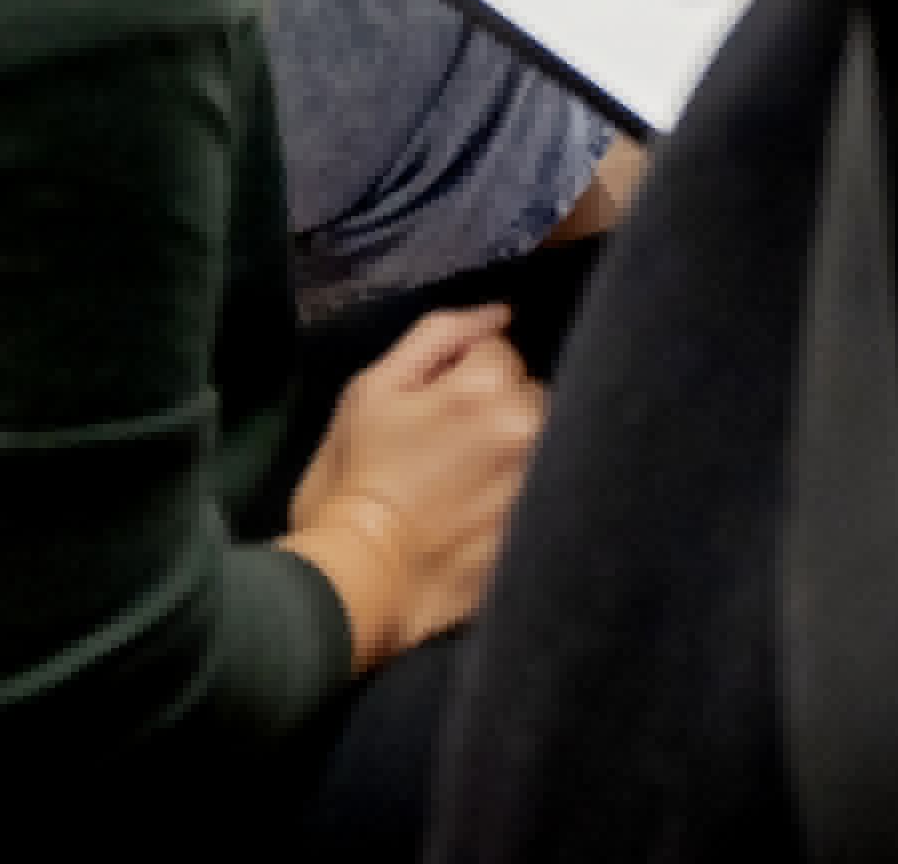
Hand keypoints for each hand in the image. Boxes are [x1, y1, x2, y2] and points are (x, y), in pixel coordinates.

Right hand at [288, 303, 544, 666]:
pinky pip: (544, 487)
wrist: (355, 582)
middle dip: (496, 408)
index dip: (459, 375)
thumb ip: (437, 337)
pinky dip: (519, 490)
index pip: (499, 351)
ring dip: (512, 449)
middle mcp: (527, 430)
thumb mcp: (371, 391)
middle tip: (446, 448)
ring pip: (542, 438)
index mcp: (485, 389)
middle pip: (528, 394)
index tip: (429, 410)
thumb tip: (499, 314)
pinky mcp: (539, 527)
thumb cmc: (352, 481)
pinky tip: (480, 512)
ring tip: (465, 482)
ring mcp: (538, 482)